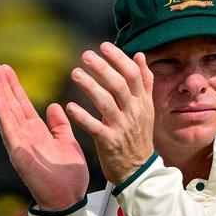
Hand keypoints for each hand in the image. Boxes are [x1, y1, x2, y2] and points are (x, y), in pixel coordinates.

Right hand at [0, 63, 88, 210]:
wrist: (69, 199)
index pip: (23, 106)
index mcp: (37, 133)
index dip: (15, 88)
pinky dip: (3, 114)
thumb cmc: (69, 176)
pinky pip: (9, 131)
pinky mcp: (19, 154)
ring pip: (7, 115)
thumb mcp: (67, 142)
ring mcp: (20, 145)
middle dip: (4, 86)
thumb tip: (53, 106)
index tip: (8, 70)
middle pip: (12, 106)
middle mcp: (25, 137)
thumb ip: (59, 125)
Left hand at [66, 42, 154, 184]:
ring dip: (90, 86)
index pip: (133, 75)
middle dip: (102, 68)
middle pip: (119, 85)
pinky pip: (95, 127)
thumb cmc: (138, 136)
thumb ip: (144, 82)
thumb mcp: (146, 109)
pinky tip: (69, 107)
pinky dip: (82, 116)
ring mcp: (121, 128)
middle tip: (86, 55)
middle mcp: (133, 113)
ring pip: (106, 103)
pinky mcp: (109, 142)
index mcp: (142, 103)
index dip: (119, 59)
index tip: (104, 46)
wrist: (138, 170)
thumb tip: (140, 55)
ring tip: (75, 73)